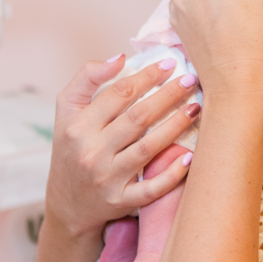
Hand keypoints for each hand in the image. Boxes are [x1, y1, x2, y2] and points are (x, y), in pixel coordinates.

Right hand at [46, 55, 199, 238]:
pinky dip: (172, 174)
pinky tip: (190, 156)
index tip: (169, 63)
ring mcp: (107, 178)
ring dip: (176, 125)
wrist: (66, 204)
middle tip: (191, 79)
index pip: (118, 94)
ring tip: (196, 107)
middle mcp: (91, 152)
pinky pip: (151, 188)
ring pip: (148, 148)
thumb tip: (120, 57)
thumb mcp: (67, 111)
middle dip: (168, 95)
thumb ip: (86, 78)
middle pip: (137, 118)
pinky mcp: (121, 201)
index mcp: (78, 126)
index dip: (147, 76)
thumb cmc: (72, 148)